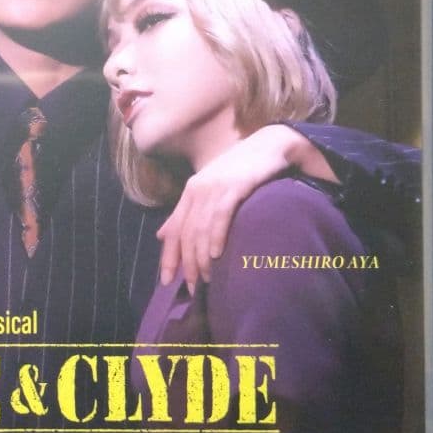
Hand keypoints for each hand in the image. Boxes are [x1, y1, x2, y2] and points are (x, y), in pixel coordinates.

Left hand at [157, 124, 335, 291]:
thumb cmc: (243, 171)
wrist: (271, 145)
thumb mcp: (212, 191)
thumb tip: (161, 236)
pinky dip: (216, 236)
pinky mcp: (234, 185)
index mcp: (190, 193)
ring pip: (200, 228)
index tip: (167, 281)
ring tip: (207, 279)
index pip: (173, 230)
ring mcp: (215, 187)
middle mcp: (197, 190)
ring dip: (201, 257)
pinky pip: (220, 216)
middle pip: (185, 233)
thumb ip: (189, 213)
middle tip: (193, 287)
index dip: (168, 257)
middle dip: (187, 264)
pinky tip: (216, 254)